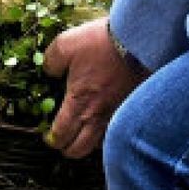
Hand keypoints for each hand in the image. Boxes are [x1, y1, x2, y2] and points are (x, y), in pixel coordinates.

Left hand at [42, 17, 146, 158]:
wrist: (139, 40)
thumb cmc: (100, 43)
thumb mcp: (64, 44)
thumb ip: (51, 62)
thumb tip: (49, 72)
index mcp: (79, 103)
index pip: (62, 134)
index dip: (53, 140)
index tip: (49, 138)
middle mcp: (98, 115)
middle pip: (80, 149)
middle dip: (69, 149)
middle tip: (63, 142)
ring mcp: (118, 114)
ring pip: (102, 144)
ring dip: (90, 143)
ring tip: (84, 135)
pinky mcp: (133, 108)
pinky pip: (118, 130)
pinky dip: (110, 134)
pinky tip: (106, 124)